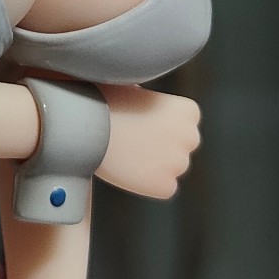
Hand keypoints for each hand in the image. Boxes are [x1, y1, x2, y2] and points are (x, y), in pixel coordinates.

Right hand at [97, 85, 199, 199]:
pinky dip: (148, 183)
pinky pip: (163, 188)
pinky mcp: (166, 186)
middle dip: (162, 146)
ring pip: (171, 168)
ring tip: (126, 154)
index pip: (185, 124)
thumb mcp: (137, 90)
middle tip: (133, 142)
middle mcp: (191, 137)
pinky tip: (129, 169)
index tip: (141, 122)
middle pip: (181, 147)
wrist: (87, 124)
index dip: (161, 125)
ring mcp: (180, 163)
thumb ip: (152, 105)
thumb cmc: (105, 101)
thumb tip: (151, 113)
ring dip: (154, 165)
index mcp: (189, 111)